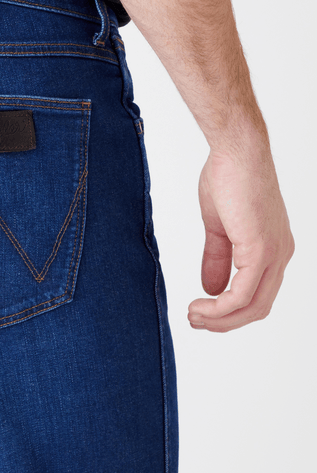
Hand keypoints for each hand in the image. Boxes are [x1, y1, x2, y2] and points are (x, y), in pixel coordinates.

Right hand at [188, 146, 294, 331]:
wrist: (235, 151)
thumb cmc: (229, 178)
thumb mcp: (219, 227)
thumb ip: (217, 258)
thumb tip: (211, 288)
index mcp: (273, 248)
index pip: (257, 294)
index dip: (230, 310)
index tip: (202, 312)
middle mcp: (280, 254)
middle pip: (257, 308)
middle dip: (225, 322)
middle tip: (195, 321)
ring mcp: (274, 253)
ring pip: (252, 306)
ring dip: (220, 319)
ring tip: (193, 316)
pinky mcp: (260, 248)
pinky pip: (242, 293)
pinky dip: (221, 307)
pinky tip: (201, 306)